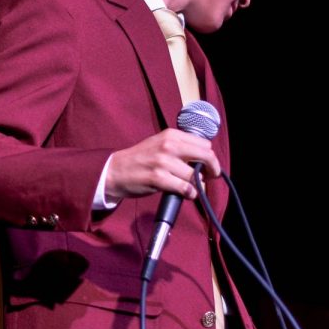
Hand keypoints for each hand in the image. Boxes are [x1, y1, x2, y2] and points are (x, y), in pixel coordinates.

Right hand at [105, 129, 220, 200]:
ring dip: (197, 185)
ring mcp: (163, 162)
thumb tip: (204, 160)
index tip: (207, 166)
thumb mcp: (160, 144)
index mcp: (171, 134)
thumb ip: (180, 147)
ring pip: (195, 176)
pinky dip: (190, 194)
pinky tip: (186, 194)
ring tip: (190, 188)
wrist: (116, 170)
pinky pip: (185, 188)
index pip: (204, 144)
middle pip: (206, 156)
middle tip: (210, 177)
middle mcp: (169, 145)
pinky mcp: (158, 178)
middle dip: (212, 169)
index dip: (209, 157)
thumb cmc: (140, 159)